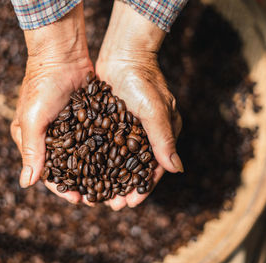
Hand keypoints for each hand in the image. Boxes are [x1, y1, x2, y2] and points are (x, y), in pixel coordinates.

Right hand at [10, 3, 93, 204]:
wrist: (62, 54)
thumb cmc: (41, 85)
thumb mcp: (32, 119)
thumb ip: (31, 150)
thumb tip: (26, 184)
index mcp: (35, 141)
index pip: (49, 172)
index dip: (63, 188)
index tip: (79, 200)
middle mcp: (53, 138)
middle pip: (69, 168)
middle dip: (84, 184)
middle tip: (100, 199)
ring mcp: (72, 129)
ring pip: (86, 157)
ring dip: (97, 172)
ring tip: (112, 187)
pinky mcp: (87, 119)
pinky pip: (96, 140)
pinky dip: (105, 152)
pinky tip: (118, 164)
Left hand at [96, 1, 182, 209]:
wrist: (124, 54)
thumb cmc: (143, 80)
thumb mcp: (154, 111)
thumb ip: (163, 139)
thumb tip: (176, 170)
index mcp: (163, 134)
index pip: (153, 168)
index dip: (142, 188)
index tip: (130, 203)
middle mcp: (147, 135)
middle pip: (135, 168)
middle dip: (124, 188)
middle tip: (112, 205)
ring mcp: (130, 129)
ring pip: (120, 160)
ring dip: (111, 178)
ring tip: (99, 194)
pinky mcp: (114, 122)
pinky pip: (108, 146)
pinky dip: (100, 160)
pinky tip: (89, 171)